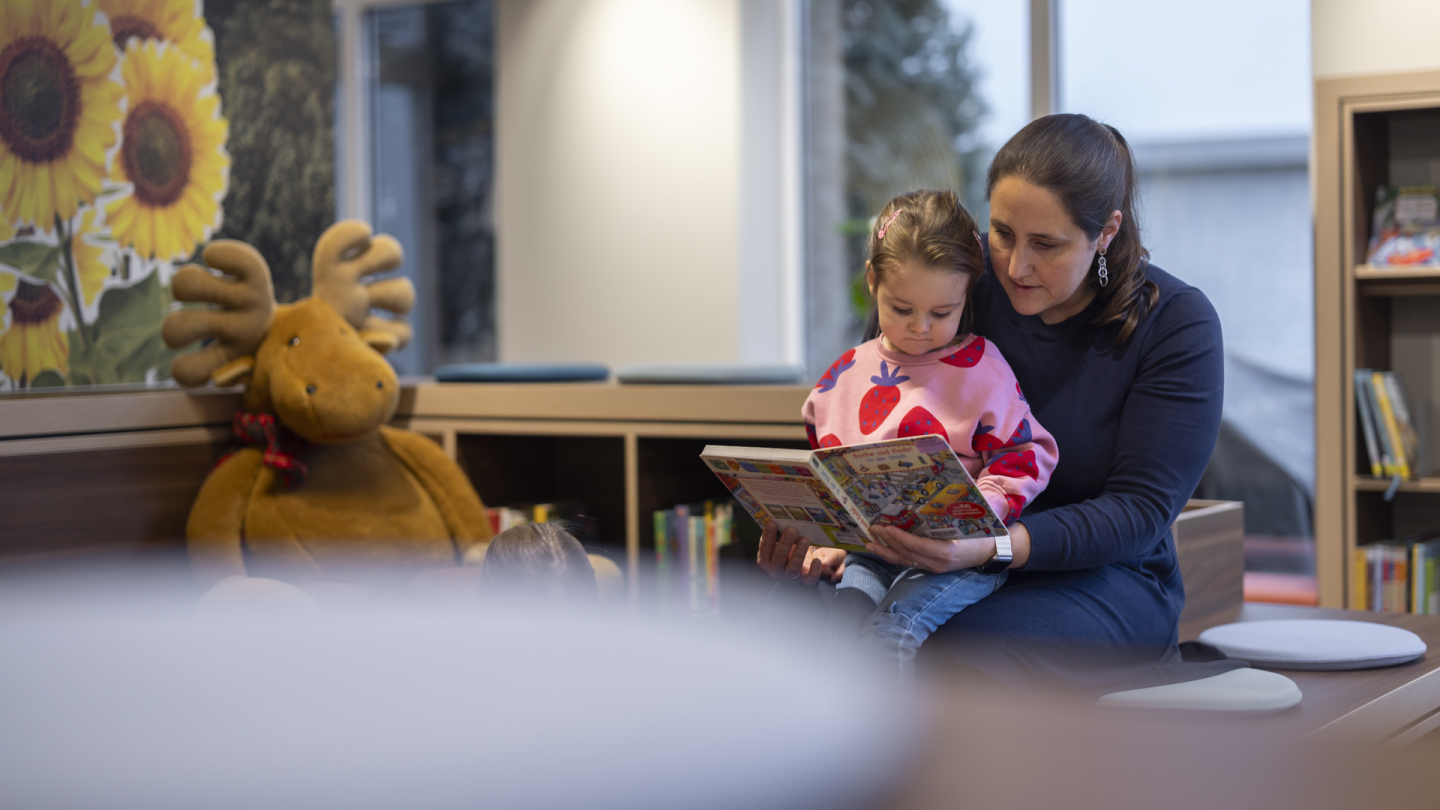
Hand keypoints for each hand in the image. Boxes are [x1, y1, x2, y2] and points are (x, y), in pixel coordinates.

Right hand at [756, 522, 845, 584]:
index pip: (765, 548)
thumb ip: (778, 531)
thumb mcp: (780, 539)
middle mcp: (776, 570)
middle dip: (785, 543)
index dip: (768, 536)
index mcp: (766, 559)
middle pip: (779, 558)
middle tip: (792, 529)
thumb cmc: (786, 547)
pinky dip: (813, 571)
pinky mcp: (804, 580)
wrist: (800, 562)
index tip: (772, 523)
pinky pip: (809, 579)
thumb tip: (779, 514)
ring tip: (804, 539)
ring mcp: (790, 577)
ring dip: (798, 554)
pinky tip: (817, 560)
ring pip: (792, 569)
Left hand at [863, 525, 997, 573]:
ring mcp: (933, 568)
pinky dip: (894, 554)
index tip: (885, 528)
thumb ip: (947, 512)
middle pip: (907, 553)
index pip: (917, 546)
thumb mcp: (966, 523)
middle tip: (873, 528)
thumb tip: (930, 494)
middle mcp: (938, 564)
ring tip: (869, 543)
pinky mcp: (930, 567)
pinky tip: (883, 548)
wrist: (990, 551)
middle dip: (887, 541)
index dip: (900, 538)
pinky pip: (909, 561)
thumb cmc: (980, 534)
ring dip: (885, 552)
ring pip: (904, 560)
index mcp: (947, 552)